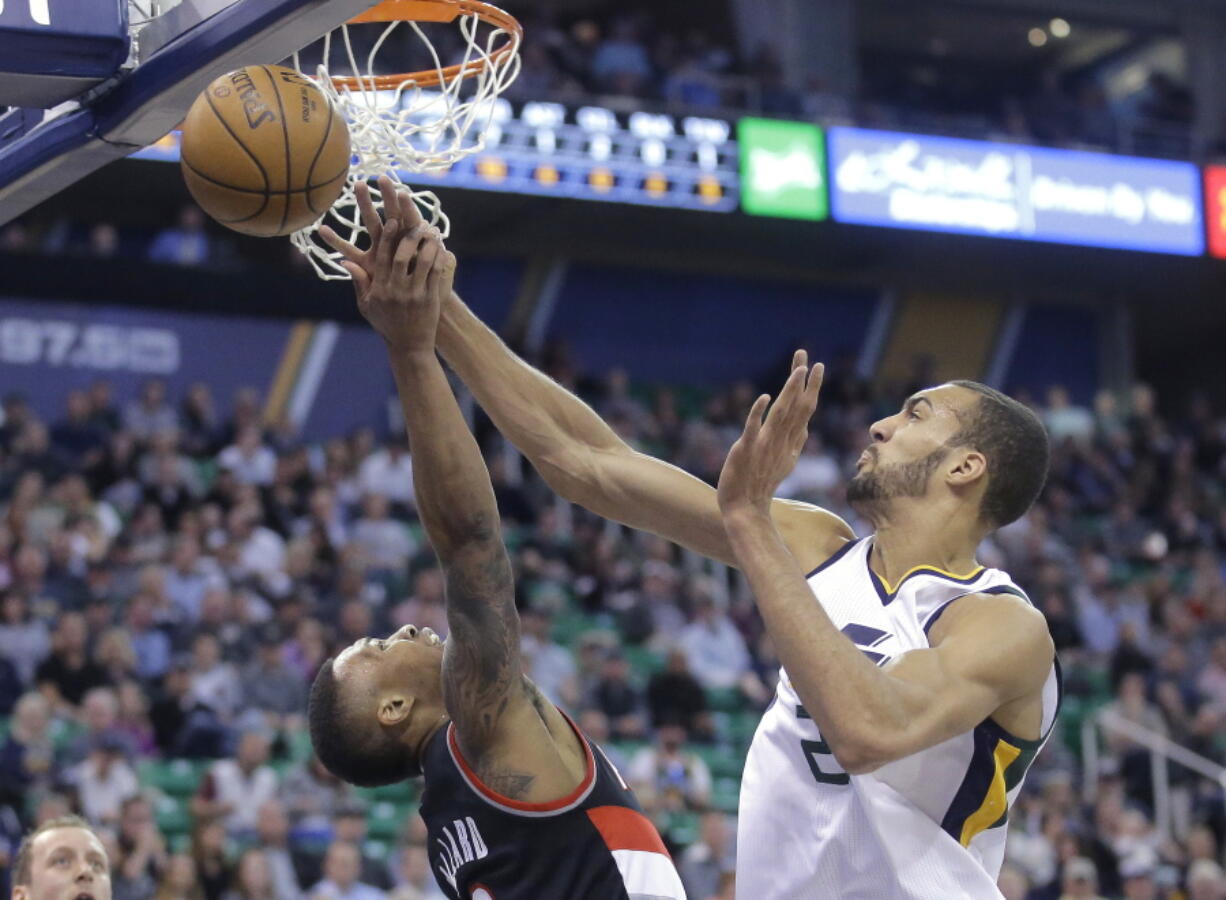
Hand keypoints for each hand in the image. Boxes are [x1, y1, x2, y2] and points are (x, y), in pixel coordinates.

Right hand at [323, 183, 455, 351]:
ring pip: (421, 262)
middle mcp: (395, 289)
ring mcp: (414, 294)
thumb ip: (359, 281)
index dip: (388, 236)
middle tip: (414, 220)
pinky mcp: (429, 299)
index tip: (392, 219)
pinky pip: (435, 273)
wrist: (409, 346)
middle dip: (407, 235)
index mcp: (379, 288)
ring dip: (426, 243)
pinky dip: (438, 257)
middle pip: (401, 255)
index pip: (382, 256)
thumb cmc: (386, 324)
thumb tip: (345, 261)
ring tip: (430, 229)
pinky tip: (440, 247)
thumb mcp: (366, 305)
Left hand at [717, 350, 822, 516]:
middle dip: (804, 383)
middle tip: (811, 359)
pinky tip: (764, 397)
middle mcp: (781, 442)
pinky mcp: (746, 451)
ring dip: (790, 393)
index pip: (803, 410)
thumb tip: (804, 427)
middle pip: (796, 408)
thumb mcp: (783, 461)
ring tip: (798, 371)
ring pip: (781, 415)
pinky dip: (758, 414)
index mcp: (789, 442)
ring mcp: (765, 446)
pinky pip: (753, 430)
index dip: (810, 387)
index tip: (816, 366)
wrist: (745, 508)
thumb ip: (794, 442)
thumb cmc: (761, 484)